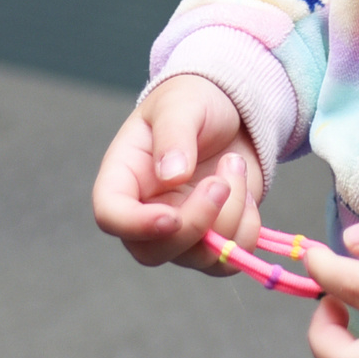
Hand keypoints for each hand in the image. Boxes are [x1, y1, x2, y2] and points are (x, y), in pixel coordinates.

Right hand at [90, 74, 264, 275]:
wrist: (232, 110)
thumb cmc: (194, 100)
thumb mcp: (181, 104)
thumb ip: (173, 134)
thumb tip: (171, 175)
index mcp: (124, 175)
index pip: (111, 215)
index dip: (136, 225)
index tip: (171, 217)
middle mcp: (146, 210)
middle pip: (152, 251)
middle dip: (194, 225)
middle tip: (220, 183)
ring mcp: (181, 229)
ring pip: (198, 257)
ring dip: (230, 216)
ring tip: (234, 164)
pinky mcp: (214, 237)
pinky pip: (231, 257)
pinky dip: (247, 226)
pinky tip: (243, 186)